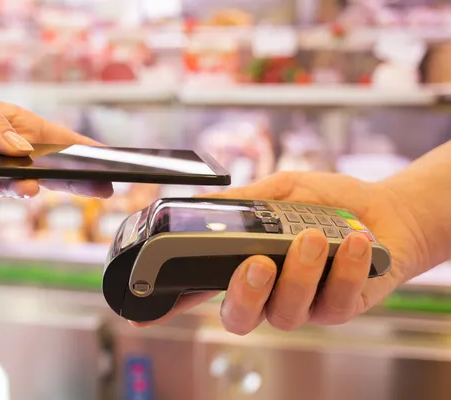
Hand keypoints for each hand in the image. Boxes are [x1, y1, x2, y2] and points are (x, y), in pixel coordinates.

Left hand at [0, 78, 112, 201]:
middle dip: (78, 180)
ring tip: (35, 187)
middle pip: (52, 169)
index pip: (57, 139)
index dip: (83, 150)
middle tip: (104, 188)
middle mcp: (9, 152)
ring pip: (22, 185)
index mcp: (16, 125)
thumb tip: (20, 149)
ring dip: (31, 187)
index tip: (109, 159)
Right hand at [134, 172, 426, 333]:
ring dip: (300, 273)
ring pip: (288, 311)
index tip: (145, 310)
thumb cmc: (327, 202)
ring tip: (314, 236)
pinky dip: (346, 269)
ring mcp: (303, 304)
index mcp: (245, 266)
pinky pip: (336, 302)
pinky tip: (357, 241)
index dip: (171, 304)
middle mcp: (269, 292)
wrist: (385, 211)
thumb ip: (244, 200)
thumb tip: (201, 203)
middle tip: (257, 262)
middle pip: (239, 318)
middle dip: (245, 294)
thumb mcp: (281, 190)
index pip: (202, 290)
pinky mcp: (340, 308)